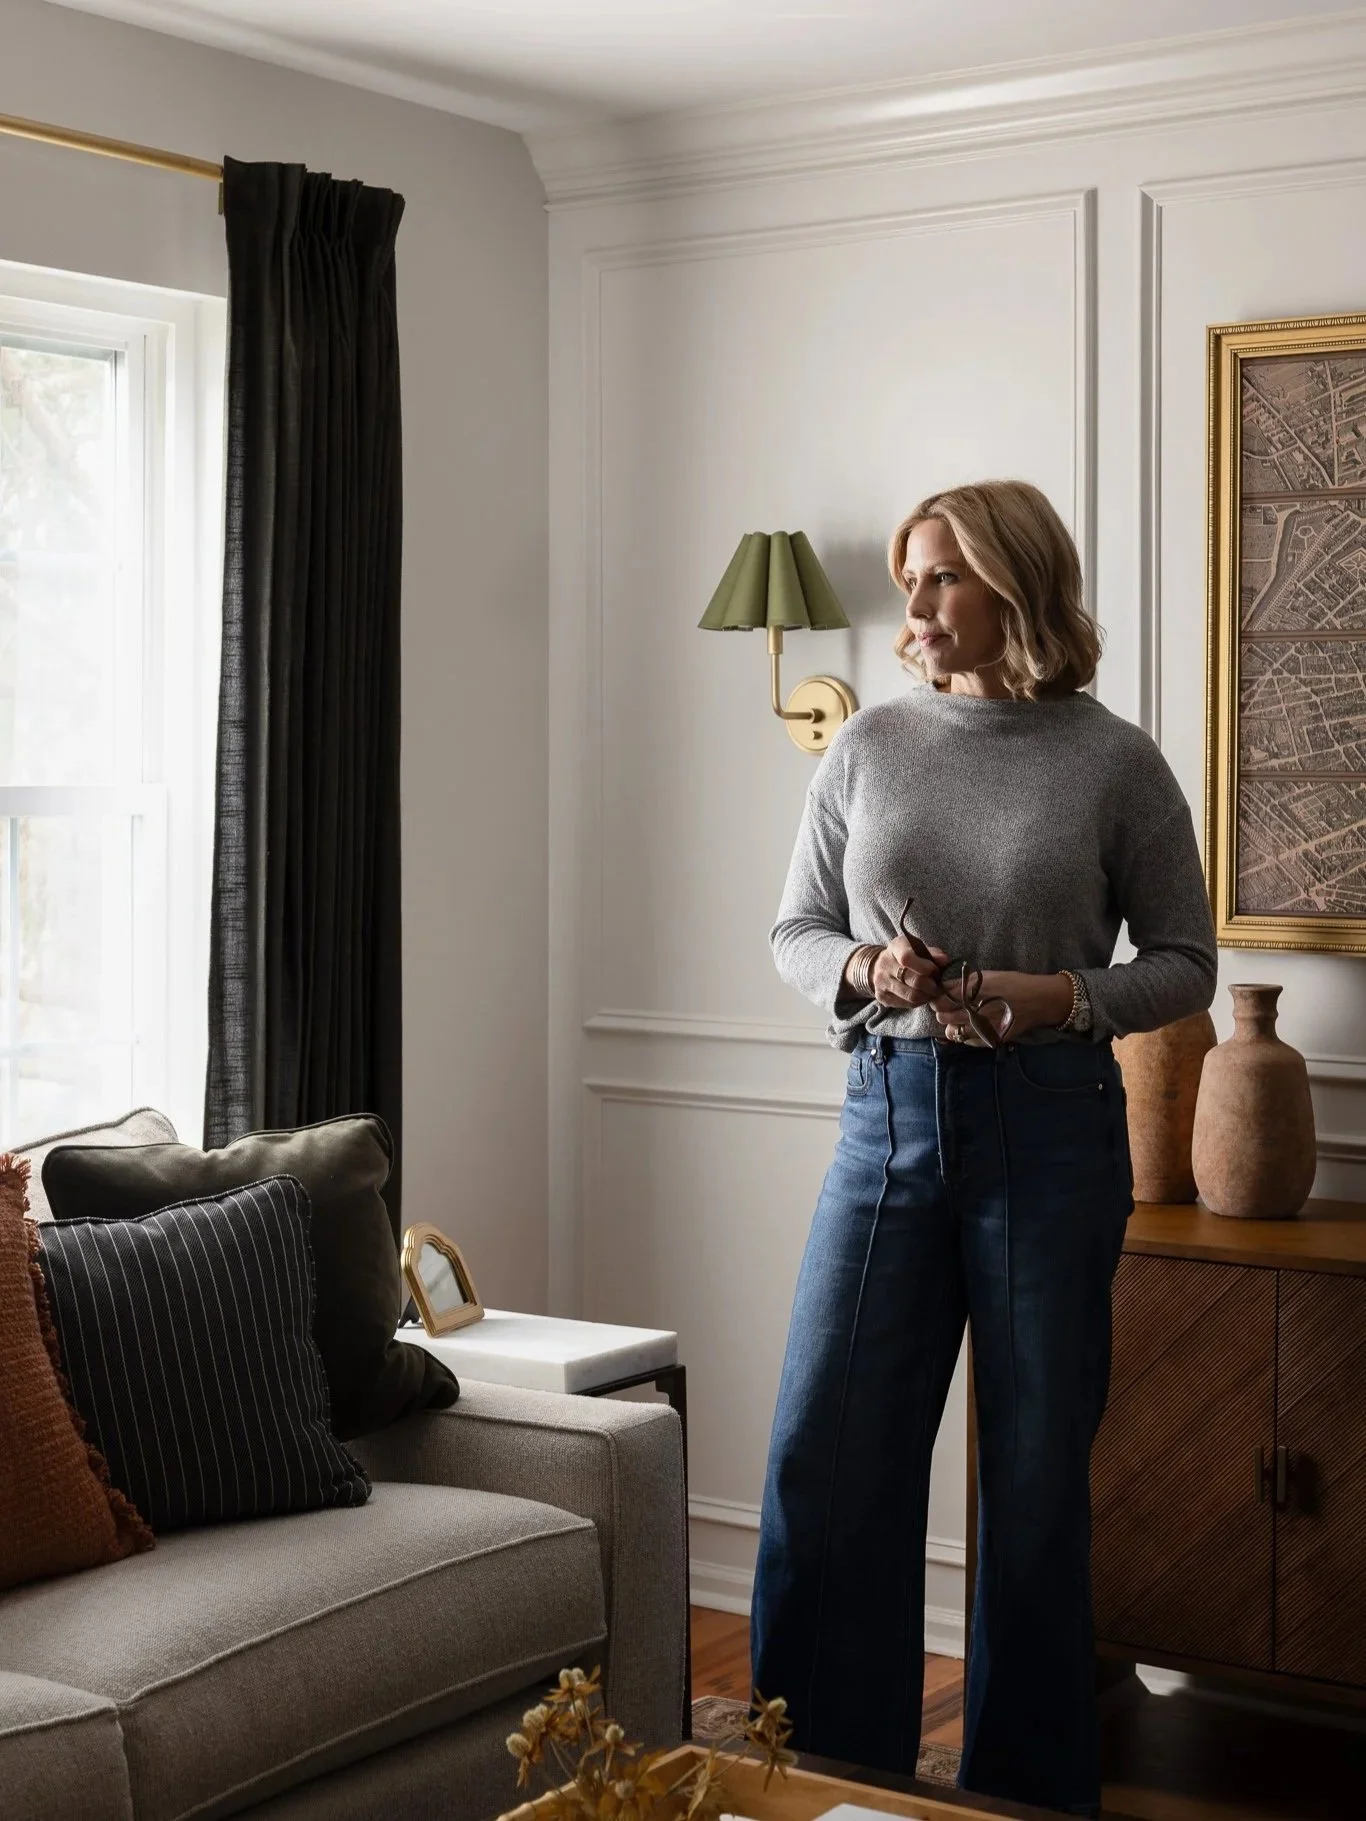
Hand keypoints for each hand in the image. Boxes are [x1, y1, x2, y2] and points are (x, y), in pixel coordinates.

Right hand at [872, 940, 950, 1009]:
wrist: (879, 965)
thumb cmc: (905, 955)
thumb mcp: (918, 948)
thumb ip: (933, 953)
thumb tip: (945, 960)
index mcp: (895, 948)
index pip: (906, 958)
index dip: (924, 967)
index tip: (935, 971)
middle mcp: (885, 964)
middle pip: (912, 980)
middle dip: (931, 985)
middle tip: (939, 986)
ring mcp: (881, 982)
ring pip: (911, 995)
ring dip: (927, 995)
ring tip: (933, 992)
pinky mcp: (882, 997)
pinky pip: (907, 1004)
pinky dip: (919, 1002)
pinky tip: (923, 996)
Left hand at [932, 970, 1072, 1041]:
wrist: (1038, 1000)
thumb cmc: (1013, 983)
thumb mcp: (987, 976)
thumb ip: (963, 982)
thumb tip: (942, 986)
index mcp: (972, 993)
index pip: (939, 999)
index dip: (937, 998)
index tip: (940, 997)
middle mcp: (974, 1012)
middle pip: (942, 1016)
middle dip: (942, 1011)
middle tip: (950, 1008)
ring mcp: (982, 1028)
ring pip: (952, 1032)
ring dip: (952, 1025)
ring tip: (961, 1019)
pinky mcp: (990, 1039)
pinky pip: (967, 1042)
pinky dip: (965, 1036)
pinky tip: (972, 1027)